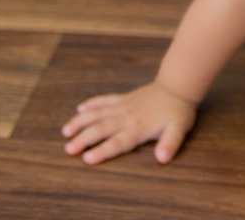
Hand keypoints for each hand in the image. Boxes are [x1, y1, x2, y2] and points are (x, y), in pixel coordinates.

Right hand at [61, 81, 196, 164]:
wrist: (178, 86)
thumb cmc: (178, 111)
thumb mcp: (179, 129)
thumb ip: (170, 144)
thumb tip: (162, 159)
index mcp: (138, 128)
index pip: (117, 142)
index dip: (102, 151)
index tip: (86, 159)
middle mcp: (127, 117)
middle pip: (102, 129)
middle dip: (84, 139)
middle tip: (68, 149)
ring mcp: (123, 106)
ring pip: (98, 114)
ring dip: (81, 122)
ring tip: (65, 131)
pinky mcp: (124, 98)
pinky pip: (105, 100)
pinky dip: (92, 104)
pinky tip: (80, 109)